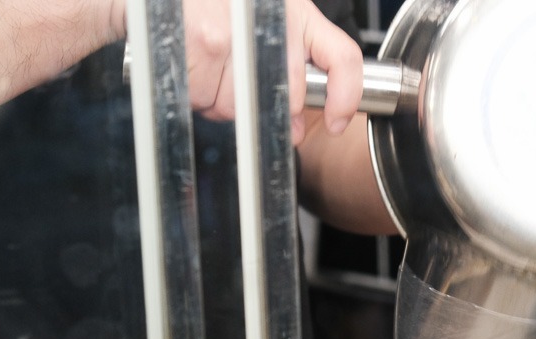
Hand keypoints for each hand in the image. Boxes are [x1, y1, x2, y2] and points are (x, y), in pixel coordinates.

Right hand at [109, 0, 362, 143]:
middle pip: (286, 98)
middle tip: (237, 76)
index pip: (341, 58)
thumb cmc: (215, 0)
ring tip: (207, 62)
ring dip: (220, 99)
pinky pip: (205, 100)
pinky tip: (190, 64)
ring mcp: (233, 34)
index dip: (345, 97)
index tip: (336, 122)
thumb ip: (292, 67)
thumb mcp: (267, 14)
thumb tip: (295, 128)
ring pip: (241, 107)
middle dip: (261, 105)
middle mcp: (268, 22)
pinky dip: (195, 94)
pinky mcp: (200, 44)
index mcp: (294, 11)